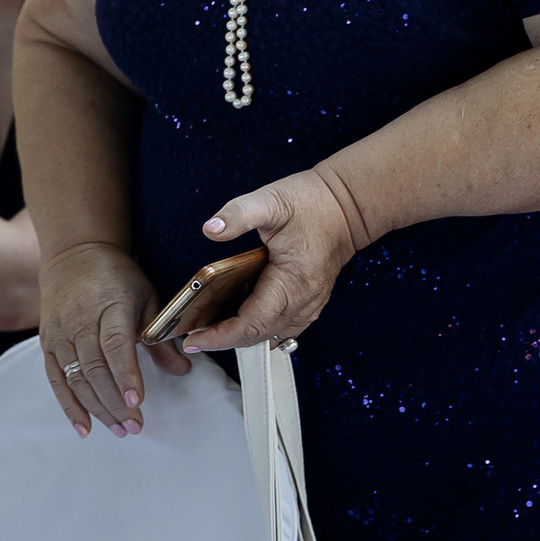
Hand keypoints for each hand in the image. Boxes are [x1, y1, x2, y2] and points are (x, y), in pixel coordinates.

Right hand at [38, 240, 164, 437]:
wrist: (74, 255)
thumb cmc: (117, 278)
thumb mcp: (147, 298)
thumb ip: (160, 337)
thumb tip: (182, 370)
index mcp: (110, 305)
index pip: (115, 345)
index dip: (125, 375)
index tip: (136, 402)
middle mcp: (80, 320)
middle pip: (94, 369)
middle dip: (114, 403)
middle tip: (135, 427)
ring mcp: (60, 333)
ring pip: (76, 379)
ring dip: (97, 409)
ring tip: (119, 430)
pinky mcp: (47, 343)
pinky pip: (56, 380)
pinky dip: (69, 406)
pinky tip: (84, 427)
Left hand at [175, 168, 369, 353]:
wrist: (347, 205)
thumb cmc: (311, 202)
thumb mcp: (270, 200)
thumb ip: (238, 215)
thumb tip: (210, 229)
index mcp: (292, 281)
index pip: (252, 323)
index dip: (220, 336)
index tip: (194, 339)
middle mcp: (304, 299)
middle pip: (259, 335)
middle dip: (224, 340)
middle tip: (192, 338)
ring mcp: (310, 303)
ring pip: (271, 334)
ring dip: (241, 337)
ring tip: (209, 331)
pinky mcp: (311, 300)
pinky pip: (283, 326)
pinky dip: (259, 329)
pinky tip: (239, 322)